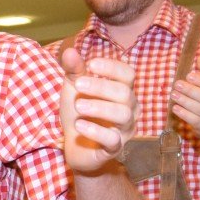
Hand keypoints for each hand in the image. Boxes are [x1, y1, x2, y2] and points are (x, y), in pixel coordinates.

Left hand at [60, 48, 137, 174]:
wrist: (74, 145)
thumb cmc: (80, 112)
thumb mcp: (74, 88)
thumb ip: (74, 70)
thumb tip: (69, 51)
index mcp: (122, 90)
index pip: (128, 74)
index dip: (112, 67)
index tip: (91, 64)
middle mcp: (129, 109)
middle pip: (125, 93)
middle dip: (101, 87)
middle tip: (78, 85)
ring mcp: (124, 130)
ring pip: (123, 115)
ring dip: (99, 108)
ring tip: (78, 106)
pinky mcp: (115, 148)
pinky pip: (113, 140)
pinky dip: (95, 131)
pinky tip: (79, 125)